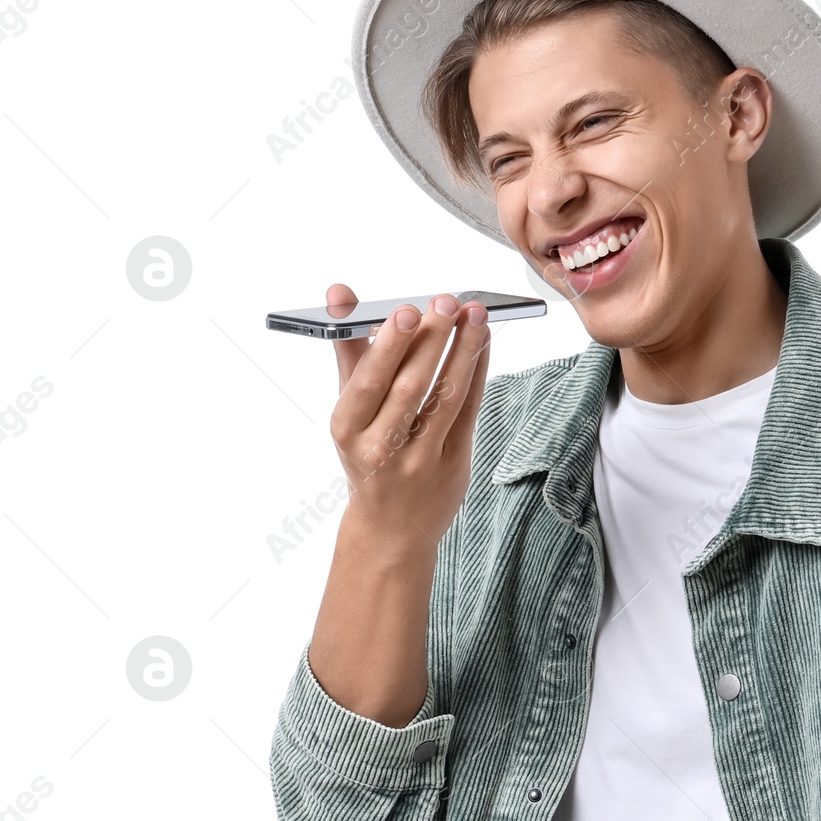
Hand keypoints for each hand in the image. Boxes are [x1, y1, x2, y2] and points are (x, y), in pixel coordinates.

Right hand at [326, 284, 490, 549]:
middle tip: (447, 302)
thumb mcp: (350, 409)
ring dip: (463, 352)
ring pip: (445, 397)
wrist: (389, 527)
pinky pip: (468, 411)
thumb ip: (350, 349)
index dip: (390, 345)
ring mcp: (420, 459)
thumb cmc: (367, 455)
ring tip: (475, 315)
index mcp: (347, 428)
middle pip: (410, 387)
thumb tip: (339, 293)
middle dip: (430, 341)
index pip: (369, 381)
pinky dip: (476, 373)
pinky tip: (481, 344)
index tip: (407, 309)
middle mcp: (381, 447)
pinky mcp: (453, 464)